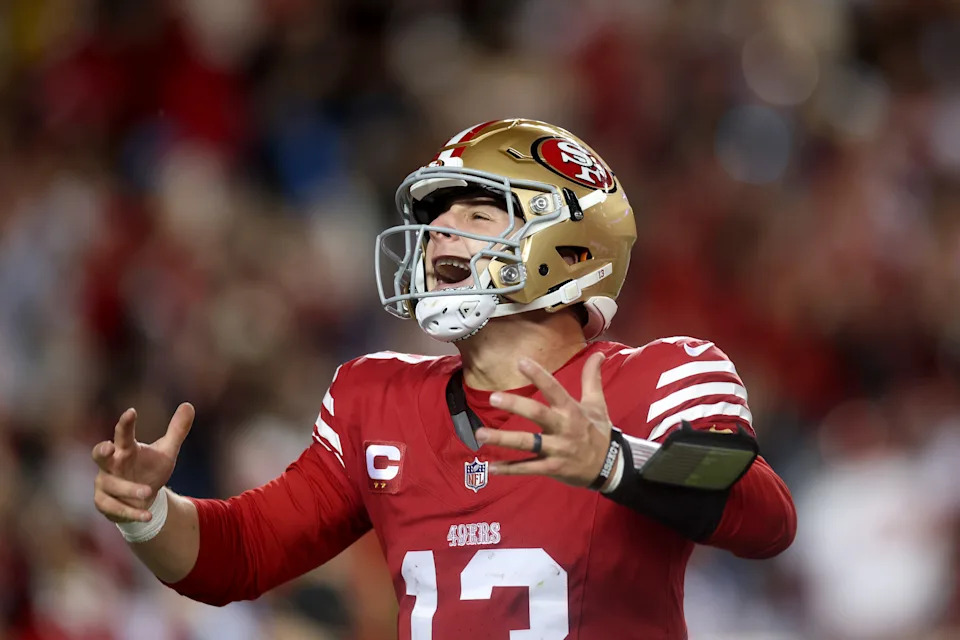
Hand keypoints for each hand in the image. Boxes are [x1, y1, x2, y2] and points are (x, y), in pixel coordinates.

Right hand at [92, 403, 194, 522]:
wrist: (143, 500)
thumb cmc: (151, 470)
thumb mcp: (167, 452)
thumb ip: (177, 430)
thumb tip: (188, 405)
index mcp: (126, 449)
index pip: (123, 434)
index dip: (126, 423)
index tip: (131, 412)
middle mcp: (111, 465)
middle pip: (99, 455)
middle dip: (101, 450)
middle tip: (108, 447)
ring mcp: (104, 484)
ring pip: (110, 485)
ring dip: (127, 488)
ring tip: (147, 491)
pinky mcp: (104, 503)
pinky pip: (114, 507)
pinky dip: (131, 512)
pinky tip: (147, 515)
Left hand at [476, 352, 614, 487]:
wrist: (610, 466)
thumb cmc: (598, 431)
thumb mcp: (597, 404)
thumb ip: (592, 378)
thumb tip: (599, 354)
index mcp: (571, 410)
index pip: (554, 389)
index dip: (539, 375)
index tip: (521, 362)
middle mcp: (563, 428)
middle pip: (537, 414)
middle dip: (515, 406)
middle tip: (492, 398)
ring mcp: (557, 449)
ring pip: (527, 443)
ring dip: (503, 439)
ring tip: (480, 434)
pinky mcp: (552, 468)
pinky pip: (528, 468)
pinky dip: (509, 469)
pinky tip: (491, 467)